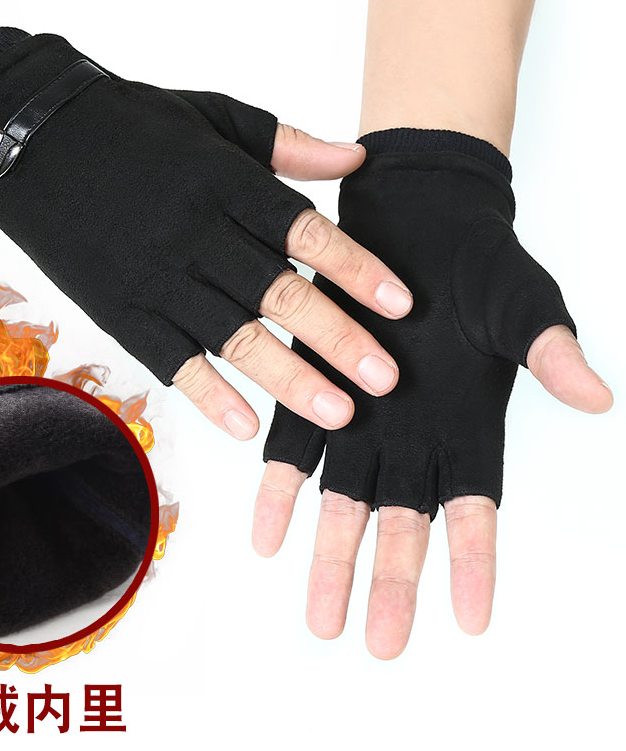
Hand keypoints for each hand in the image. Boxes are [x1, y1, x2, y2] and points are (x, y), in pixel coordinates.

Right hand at [0, 29, 413, 439]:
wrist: (27, 139)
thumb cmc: (128, 124)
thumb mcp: (213, 116)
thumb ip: (286, 144)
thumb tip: (358, 154)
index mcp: (228, 185)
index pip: (308, 232)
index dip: (357, 269)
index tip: (402, 304)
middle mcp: (199, 236)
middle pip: (282, 295)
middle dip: (338, 338)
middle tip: (388, 380)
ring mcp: (158, 278)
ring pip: (236, 337)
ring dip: (290, 379)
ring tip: (339, 415)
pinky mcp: (121, 310)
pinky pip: (172, 359)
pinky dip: (210, 393)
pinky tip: (248, 426)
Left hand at [256, 131, 612, 657]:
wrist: (421, 216)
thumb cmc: (481, 264)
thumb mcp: (525, 306)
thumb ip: (551, 352)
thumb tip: (595, 395)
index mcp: (468, 424)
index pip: (474, 506)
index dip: (474, 561)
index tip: (474, 618)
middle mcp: (412, 433)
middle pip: (403, 521)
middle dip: (392, 581)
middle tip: (379, 644)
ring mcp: (362, 414)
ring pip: (345, 499)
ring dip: (331, 554)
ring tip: (320, 616)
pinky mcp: (316, 384)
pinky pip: (293, 446)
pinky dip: (281, 487)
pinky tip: (267, 535)